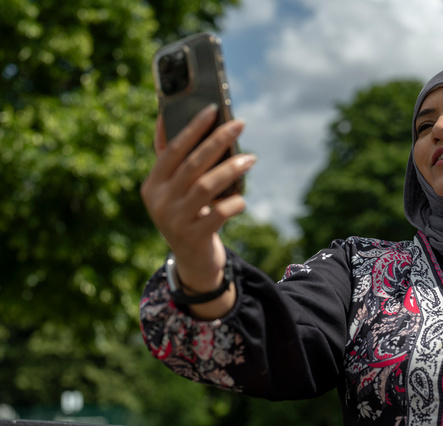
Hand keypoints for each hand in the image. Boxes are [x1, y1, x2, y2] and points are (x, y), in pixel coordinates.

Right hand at [140, 105, 255, 317]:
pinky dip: (234, 202)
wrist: (193, 261)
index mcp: (152, 185)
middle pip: (192, 164)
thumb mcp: (175, 190)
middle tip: (240, 125)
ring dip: (231, 169)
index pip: (172, 150)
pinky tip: (242, 199)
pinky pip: (220, 213)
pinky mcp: (193, 237)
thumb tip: (165, 116)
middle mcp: (159, 202)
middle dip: (217, 141)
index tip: (213, 109)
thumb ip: (171, 159)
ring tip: (251, 159)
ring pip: (206, 186)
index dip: (192, 128)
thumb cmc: (189, 215)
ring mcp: (174, 221)